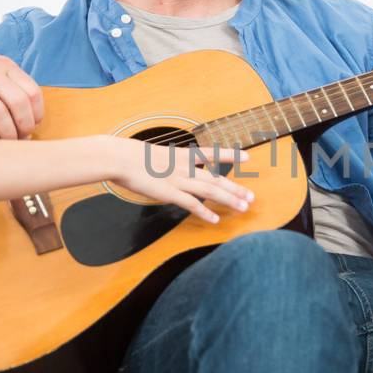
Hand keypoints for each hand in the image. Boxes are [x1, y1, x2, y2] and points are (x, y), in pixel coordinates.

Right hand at [0, 41, 44, 139]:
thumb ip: (9, 84)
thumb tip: (30, 114)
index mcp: (3, 65)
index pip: (33, 92)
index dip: (36, 114)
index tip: (32, 126)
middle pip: (19, 105)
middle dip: (25, 127)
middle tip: (21, 139)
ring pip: (0, 115)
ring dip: (7, 134)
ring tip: (6, 142)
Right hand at [113, 141, 254, 223]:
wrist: (120, 158)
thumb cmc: (131, 156)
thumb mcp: (154, 154)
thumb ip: (166, 162)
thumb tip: (169, 167)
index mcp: (181, 155)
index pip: (212, 153)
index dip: (231, 155)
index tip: (248, 157)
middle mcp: (185, 167)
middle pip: (216, 179)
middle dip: (236, 189)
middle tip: (251, 197)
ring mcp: (179, 180)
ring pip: (210, 191)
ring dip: (229, 200)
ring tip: (244, 207)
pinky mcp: (170, 193)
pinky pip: (192, 204)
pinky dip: (205, 213)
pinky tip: (215, 220)